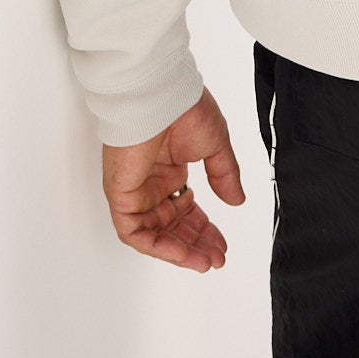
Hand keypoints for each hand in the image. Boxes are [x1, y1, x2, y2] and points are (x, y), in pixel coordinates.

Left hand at [101, 85, 245, 272]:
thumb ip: (224, 175)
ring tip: (204, 262)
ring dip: (179, 251)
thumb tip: (237, 200)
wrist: (161, 95)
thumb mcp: (216, 145)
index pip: (185, 210)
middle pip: (172, 225)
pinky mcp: (121, 195)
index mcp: (170, 169)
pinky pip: (136, 232)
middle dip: (196, 244)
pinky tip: (182, 253)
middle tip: (216, 258)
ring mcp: (135, 190)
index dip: (204, 228)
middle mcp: (151, 183)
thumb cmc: (185, 108)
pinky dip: (158, 247)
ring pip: (154, 234)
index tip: (221, 244)